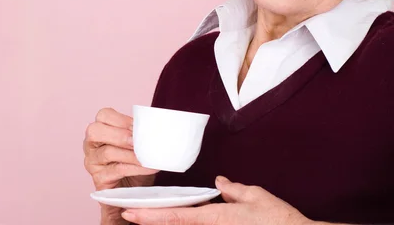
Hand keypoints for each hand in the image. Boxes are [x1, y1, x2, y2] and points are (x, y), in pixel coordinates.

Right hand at [84, 108, 159, 223]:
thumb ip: (137, 133)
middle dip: (119, 135)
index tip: (139, 127)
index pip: (103, 115)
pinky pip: (116, 171)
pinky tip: (148, 167)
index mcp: (99, 130)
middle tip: (137, 141)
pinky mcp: (98, 180)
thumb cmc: (133, 164)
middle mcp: (90, 145)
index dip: (122, 119)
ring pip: (107, 152)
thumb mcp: (135, 144)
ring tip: (147, 156)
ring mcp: (92, 163)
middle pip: (95, 131)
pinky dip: (134, 168)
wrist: (132, 192)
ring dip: (131, 154)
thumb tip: (153, 126)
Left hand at [121, 176, 311, 224]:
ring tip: (142, 216)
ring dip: (164, 223)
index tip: (129, 211)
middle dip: (148, 221)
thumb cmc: (278, 219)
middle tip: (125, 214)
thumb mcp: (256, 197)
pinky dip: (180, 223)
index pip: (175, 215)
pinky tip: (169, 218)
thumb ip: (234, 190)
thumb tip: (219, 183)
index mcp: (215, 218)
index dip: (150, 214)